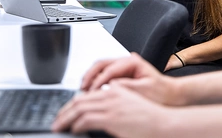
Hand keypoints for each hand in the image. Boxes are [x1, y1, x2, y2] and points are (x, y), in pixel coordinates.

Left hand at [52, 83, 172, 137]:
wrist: (165, 123)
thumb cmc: (151, 119)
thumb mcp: (129, 108)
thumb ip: (114, 108)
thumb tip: (100, 117)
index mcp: (115, 90)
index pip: (87, 95)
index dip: (72, 105)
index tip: (65, 114)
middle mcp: (111, 94)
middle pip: (79, 100)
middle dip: (64, 112)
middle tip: (56, 122)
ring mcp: (111, 105)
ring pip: (79, 109)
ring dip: (65, 119)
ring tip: (58, 127)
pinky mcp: (112, 117)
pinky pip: (86, 119)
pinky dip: (76, 125)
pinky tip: (73, 130)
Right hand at [82, 53, 180, 105]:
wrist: (169, 94)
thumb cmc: (161, 92)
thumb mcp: (144, 90)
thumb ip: (127, 86)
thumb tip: (110, 86)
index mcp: (133, 61)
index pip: (110, 69)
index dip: (99, 81)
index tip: (92, 92)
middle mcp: (126, 61)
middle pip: (101, 64)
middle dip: (90, 76)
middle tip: (83, 89)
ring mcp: (122, 67)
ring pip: (100, 68)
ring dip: (91, 78)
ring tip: (84, 90)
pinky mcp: (120, 74)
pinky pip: (103, 75)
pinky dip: (95, 82)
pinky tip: (91, 91)